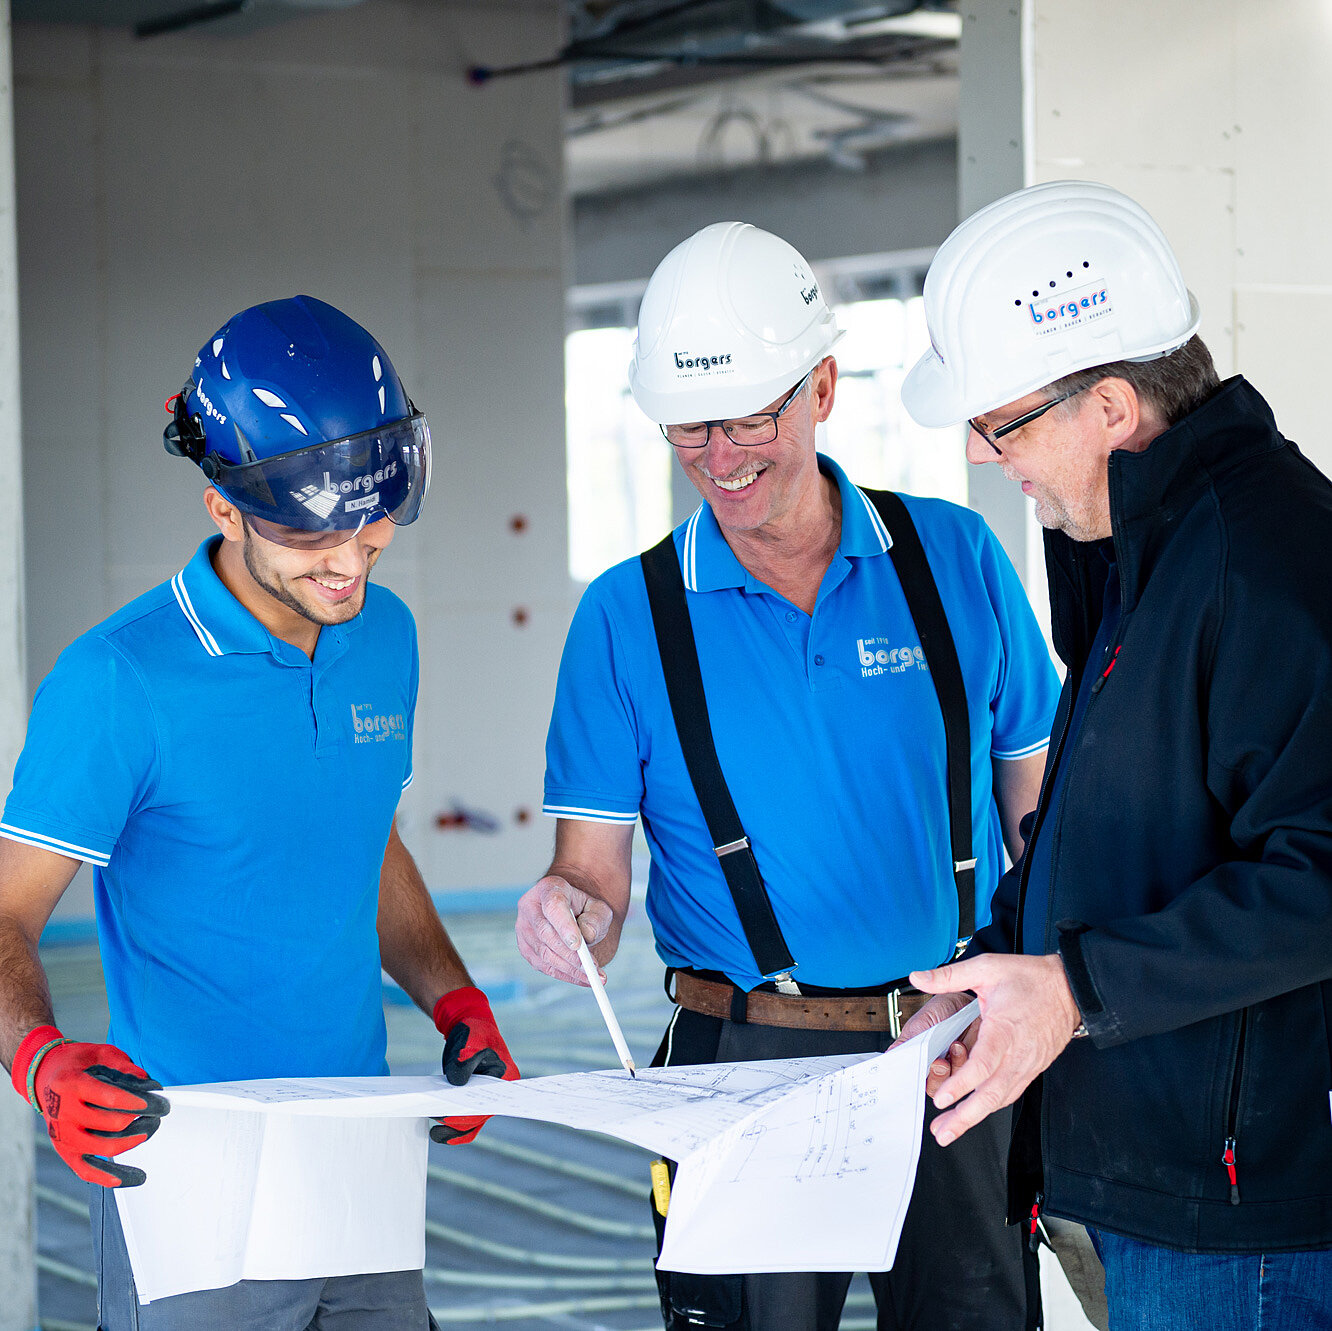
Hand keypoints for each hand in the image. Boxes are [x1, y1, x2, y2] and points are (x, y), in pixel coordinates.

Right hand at [11, 1027, 168, 1186]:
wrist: (44, 1076)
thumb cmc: (76, 1064)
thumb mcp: (101, 1053)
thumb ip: (126, 1068)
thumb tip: (149, 1085)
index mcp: (72, 1085)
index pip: (110, 1098)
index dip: (138, 1102)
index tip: (158, 1103)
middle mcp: (64, 1113)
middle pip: (112, 1124)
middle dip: (144, 1118)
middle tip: (160, 1110)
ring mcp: (62, 1135)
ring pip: (104, 1148)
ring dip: (134, 1141)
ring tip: (151, 1129)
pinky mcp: (64, 1150)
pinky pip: (87, 1170)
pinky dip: (109, 1176)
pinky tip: (131, 1177)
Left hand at [429, 987, 518, 1145]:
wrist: (468, 1024)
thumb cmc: (473, 1033)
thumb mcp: (469, 1043)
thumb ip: (465, 1061)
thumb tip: (457, 1084)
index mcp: (506, 1079)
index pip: (489, 1105)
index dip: (469, 1115)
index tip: (449, 1117)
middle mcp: (497, 1092)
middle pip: (479, 1116)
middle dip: (458, 1123)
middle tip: (437, 1125)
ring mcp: (483, 1096)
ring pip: (471, 1122)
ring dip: (454, 1129)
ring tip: (435, 1132)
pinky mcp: (471, 1097)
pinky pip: (464, 1118)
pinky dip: (452, 1125)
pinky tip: (438, 1130)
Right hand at [515, 875, 613, 985]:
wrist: (572, 913)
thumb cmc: (585, 910)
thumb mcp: (598, 908)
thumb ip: (597, 918)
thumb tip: (587, 934)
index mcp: (549, 888)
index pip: (553, 906)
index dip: (564, 926)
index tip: (578, 945)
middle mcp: (530, 906)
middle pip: (546, 933)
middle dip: (570, 955)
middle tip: (592, 968)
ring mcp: (523, 927)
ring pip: (543, 953)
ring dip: (569, 969)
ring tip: (593, 977)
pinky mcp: (525, 947)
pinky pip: (542, 966)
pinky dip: (563, 975)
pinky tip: (582, 979)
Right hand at [887, 991, 978, 1099]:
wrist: (965, 1003)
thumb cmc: (941, 1011)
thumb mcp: (919, 1023)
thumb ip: (906, 1042)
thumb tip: (889, 1057)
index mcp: (917, 1058)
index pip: (910, 1078)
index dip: (910, 1080)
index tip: (912, 1073)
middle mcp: (934, 1067)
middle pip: (931, 1087)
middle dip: (935, 1077)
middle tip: (938, 1062)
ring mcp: (952, 1068)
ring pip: (949, 1085)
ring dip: (952, 1067)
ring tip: (952, 1046)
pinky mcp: (970, 1067)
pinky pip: (966, 1076)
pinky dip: (963, 1061)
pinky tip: (960, 1046)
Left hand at [909, 953, 1082, 1147]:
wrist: (1069, 989)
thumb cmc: (1031, 979)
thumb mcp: (987, 967)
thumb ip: (949, 976)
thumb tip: (918, 977)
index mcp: (1004, 1030)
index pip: (983, 1065)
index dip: (962, 1084)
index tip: (944, 1098)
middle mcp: (1017, 1054)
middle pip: (991, 1094)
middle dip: (965, 1116)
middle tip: (942, 1132)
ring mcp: (1027, 1065)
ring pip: (1000, 1098)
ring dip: (975, 1117)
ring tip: (950, 1130)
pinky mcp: (1032, 1069)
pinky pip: (1011, 1093)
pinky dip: (992, 1106)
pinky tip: (976, 1113)